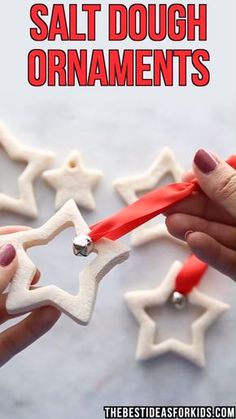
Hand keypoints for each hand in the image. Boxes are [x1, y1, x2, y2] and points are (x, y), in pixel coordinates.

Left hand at [0, 226, 60, 366]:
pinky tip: (53, 314)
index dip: (7, 238)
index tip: (30, 232)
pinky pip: (14, 339)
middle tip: (40, 269)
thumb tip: (11, 251)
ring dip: (34, 299)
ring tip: (52, 292)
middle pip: (4, 279)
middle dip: (24, 270)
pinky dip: (33, 327)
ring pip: (11, 308)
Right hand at [165, 149, 235, 279]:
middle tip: (165, 205)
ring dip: (195, 229)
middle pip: (221, 211)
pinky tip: (194, 243)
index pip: (230, 184)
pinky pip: (230, 261)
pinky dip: (212, 253)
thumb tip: (200, 158)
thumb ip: (228, 188)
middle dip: (192, 207)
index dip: (205, 180)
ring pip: (222, 236)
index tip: (183, 178)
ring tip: (171, 224)